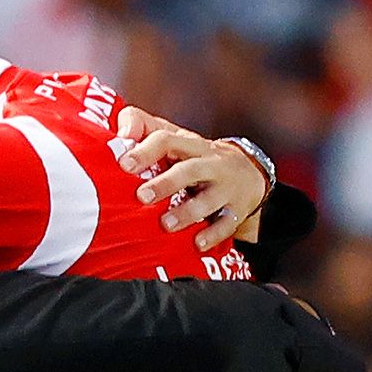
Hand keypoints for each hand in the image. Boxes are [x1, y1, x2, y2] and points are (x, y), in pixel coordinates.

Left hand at [111, 108, 269, 251]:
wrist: (250, 174)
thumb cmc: (198, 158)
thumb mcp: (176, 139)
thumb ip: (144, 128)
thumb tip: (121, 132)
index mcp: (190, 145)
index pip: (167, 140)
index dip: (146, 150)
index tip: (124, 165)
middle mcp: (210, 164)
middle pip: (190, 170)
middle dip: (166, 183)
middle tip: (142, 196)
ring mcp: (225, 188)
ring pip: (209, 199)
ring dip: (187, 213)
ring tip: (166, 224)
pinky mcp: (236, 211)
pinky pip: (226, 224)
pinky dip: (212, 234)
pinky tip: (197, 243)